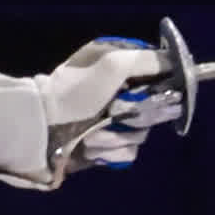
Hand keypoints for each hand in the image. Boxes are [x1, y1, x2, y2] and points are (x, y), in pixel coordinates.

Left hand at [39, 34, 179, 181]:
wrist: (39, 131)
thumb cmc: (74, 94)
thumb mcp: (113, 65)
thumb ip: (147, 61)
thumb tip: (175, 64)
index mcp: (120, 69)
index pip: (160, 76)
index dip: (162, 87)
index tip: (155, 95)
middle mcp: (120, 93)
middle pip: (155, 108)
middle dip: (134, 117)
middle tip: (114, 115)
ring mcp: (114, 121)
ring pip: (141, 134)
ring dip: (117, 137)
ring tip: (92, 136)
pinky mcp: (107, 146)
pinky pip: (128, 152)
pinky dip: (111, 152)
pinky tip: (91, 147)